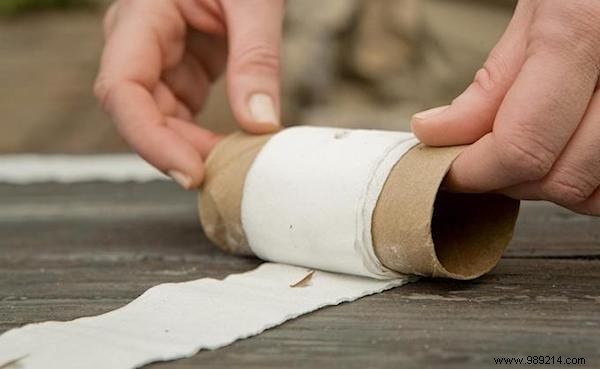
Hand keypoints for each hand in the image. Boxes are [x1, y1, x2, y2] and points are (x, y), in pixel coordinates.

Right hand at [95, 0, 282, 188]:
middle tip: (230, 174)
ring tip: (237, 162)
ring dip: (195, 148)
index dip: (149, 139)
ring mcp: (158, 60)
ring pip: (161, 121)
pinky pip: (183, 116)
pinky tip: (232, 147)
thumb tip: (260, 125)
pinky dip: (205, 138)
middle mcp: (138, 43)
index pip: (121, 88)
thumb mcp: (253, 1)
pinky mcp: (179, 72)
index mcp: (141, 17)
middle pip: (140, 114)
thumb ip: (256, 59)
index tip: (191, 172)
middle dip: (180, 151)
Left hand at [411, 0, 599, 214]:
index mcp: (586, 26)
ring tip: (523, 149)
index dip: (472, 171)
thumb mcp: (541, 7)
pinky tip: (566, 150)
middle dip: (505, 179)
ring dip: (548, 185)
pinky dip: (588, 179)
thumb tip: (440, 131)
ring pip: (596, 192)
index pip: (522, 143)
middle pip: (562, 178)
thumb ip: (494, 78)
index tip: (447, 170)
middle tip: (478, 158)